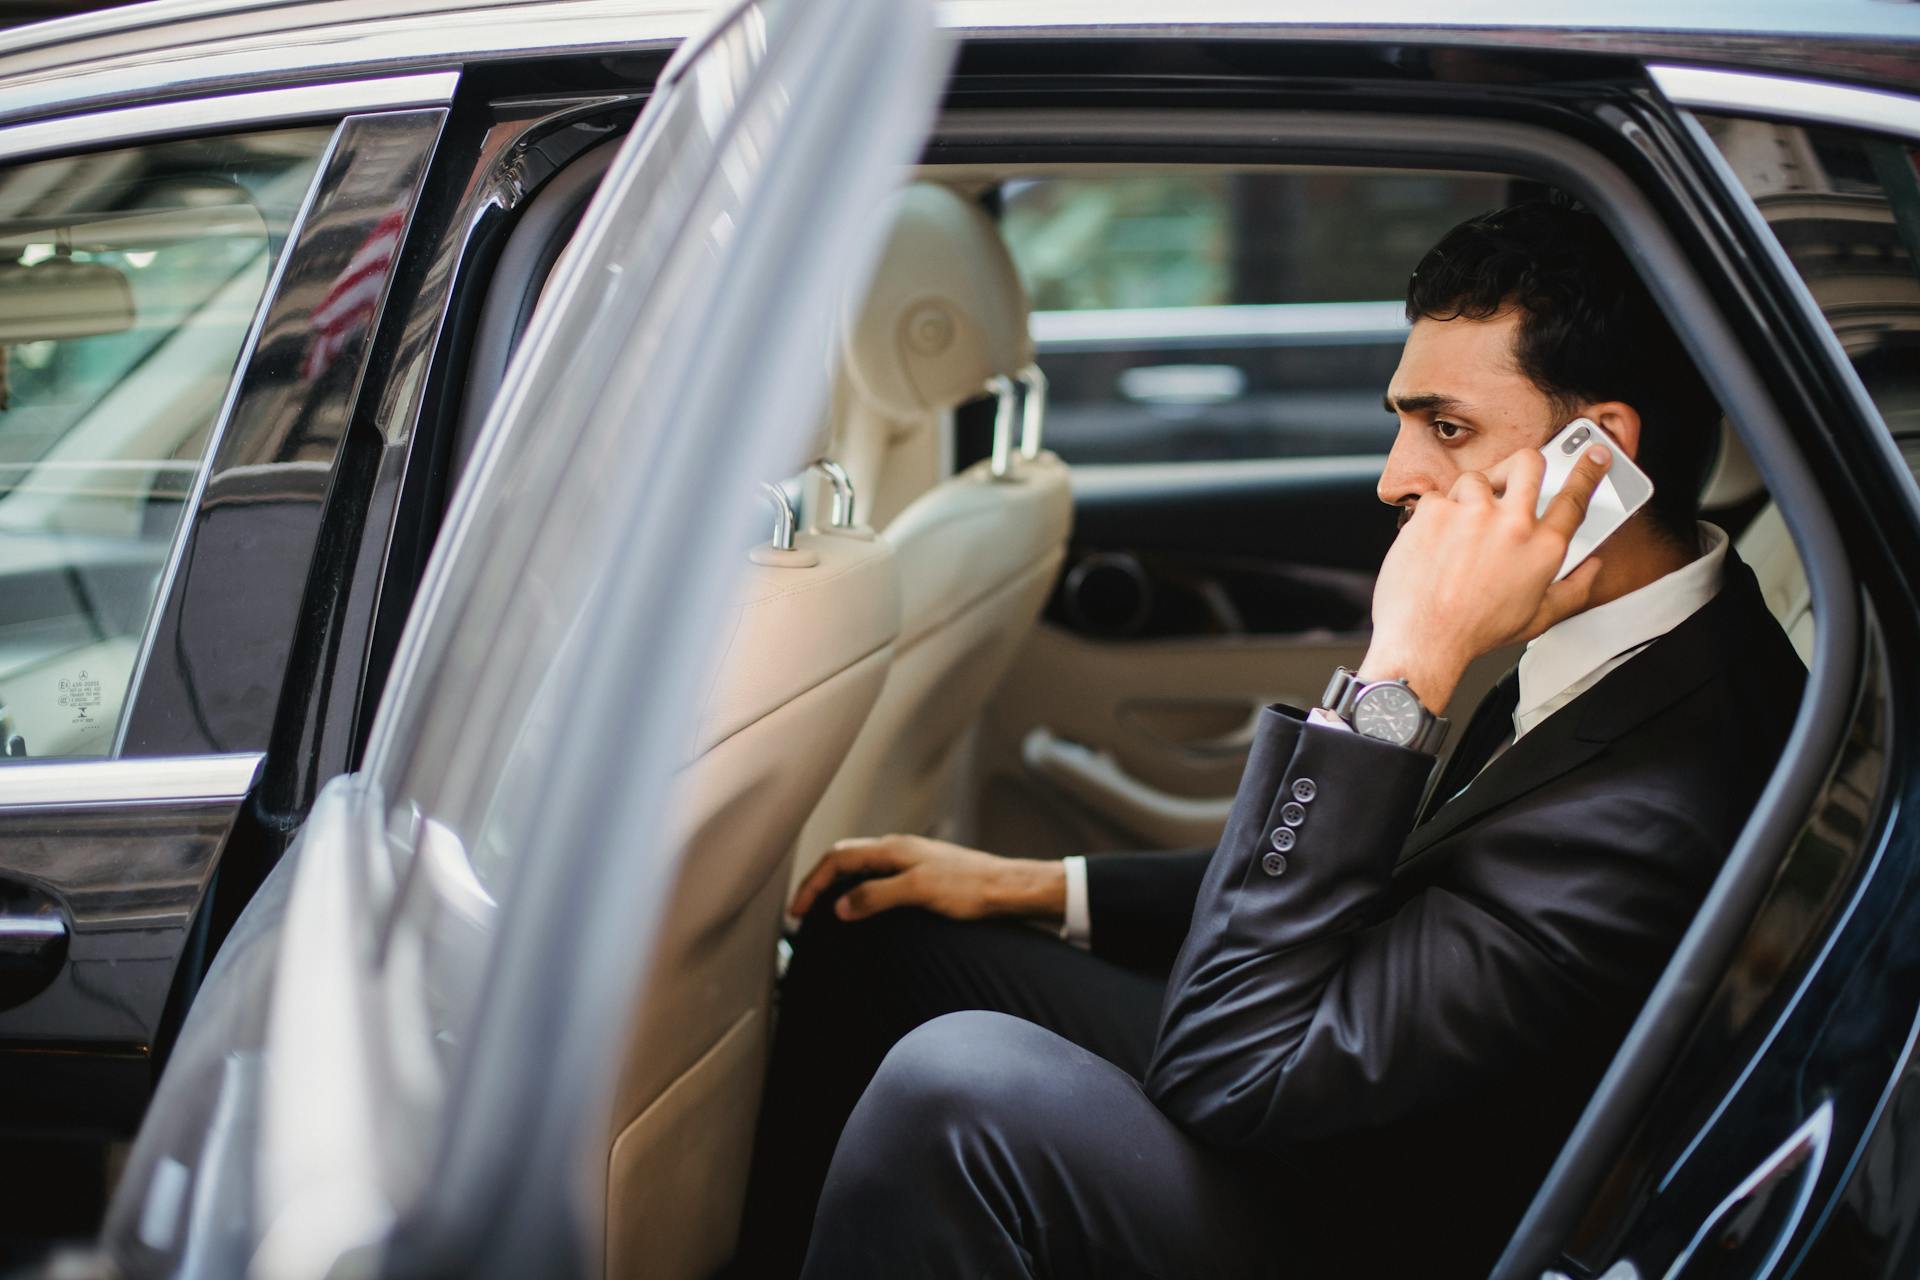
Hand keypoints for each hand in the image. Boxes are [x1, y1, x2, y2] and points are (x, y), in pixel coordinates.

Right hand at [789, 834, 1065, 923]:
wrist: (1010, 889)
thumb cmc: (972, 888)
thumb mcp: (918, 892)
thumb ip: (876, 895)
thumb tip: (839, 906)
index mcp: (893, 849)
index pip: (837, 859)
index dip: (812, 884)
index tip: (798, 913)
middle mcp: (900, 850)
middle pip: (845, 858)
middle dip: (819, 882)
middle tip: (804, 912)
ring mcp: (913, 861)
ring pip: (862, 868)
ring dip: (839, 887)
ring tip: (826, 913)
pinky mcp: (925, 875)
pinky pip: (879, 878)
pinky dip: (860, 892)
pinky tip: (866, 911)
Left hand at [1362, 443, 1611, 712]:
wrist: (1424, 640)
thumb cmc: (1476, 631)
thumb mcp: (1538, 618)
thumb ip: (1574, 589)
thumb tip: (1592, 566)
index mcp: (1543, 548)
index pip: (1575, 497)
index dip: (1588, 471)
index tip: (1593, 454)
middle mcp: (1513, 523)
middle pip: (1529, 464)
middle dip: (1524, 465)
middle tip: (1512, 481)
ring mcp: (1472, 512)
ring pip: (1477, 479)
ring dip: (1471, 499)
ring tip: (1461, 533)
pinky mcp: (1435, 510)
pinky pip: (1439, 497)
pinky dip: (1436, 516)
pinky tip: (1434, 544)